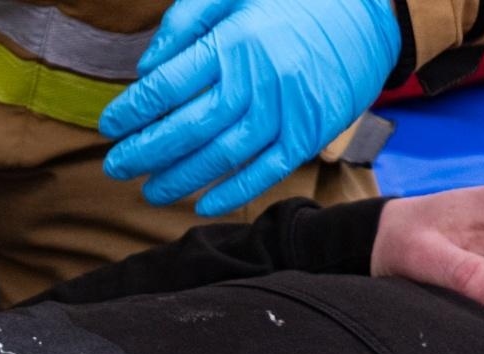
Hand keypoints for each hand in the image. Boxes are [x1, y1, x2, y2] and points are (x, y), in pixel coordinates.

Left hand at [99, 0, 400, 215]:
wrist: (374, 7)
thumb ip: (186, 19)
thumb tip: (146, 66)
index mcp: (235, 42)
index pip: (167, 85)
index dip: (133, 111)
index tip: (109, 126)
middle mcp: (258, 80)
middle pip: (188, 127)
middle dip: (145, 152)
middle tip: (116, 167)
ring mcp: (286, 111)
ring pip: (222, 156)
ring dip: (180, 179)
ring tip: (149, 190)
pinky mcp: (309, 133)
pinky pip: (265, 171)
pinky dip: (233, 193)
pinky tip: (203, 204)